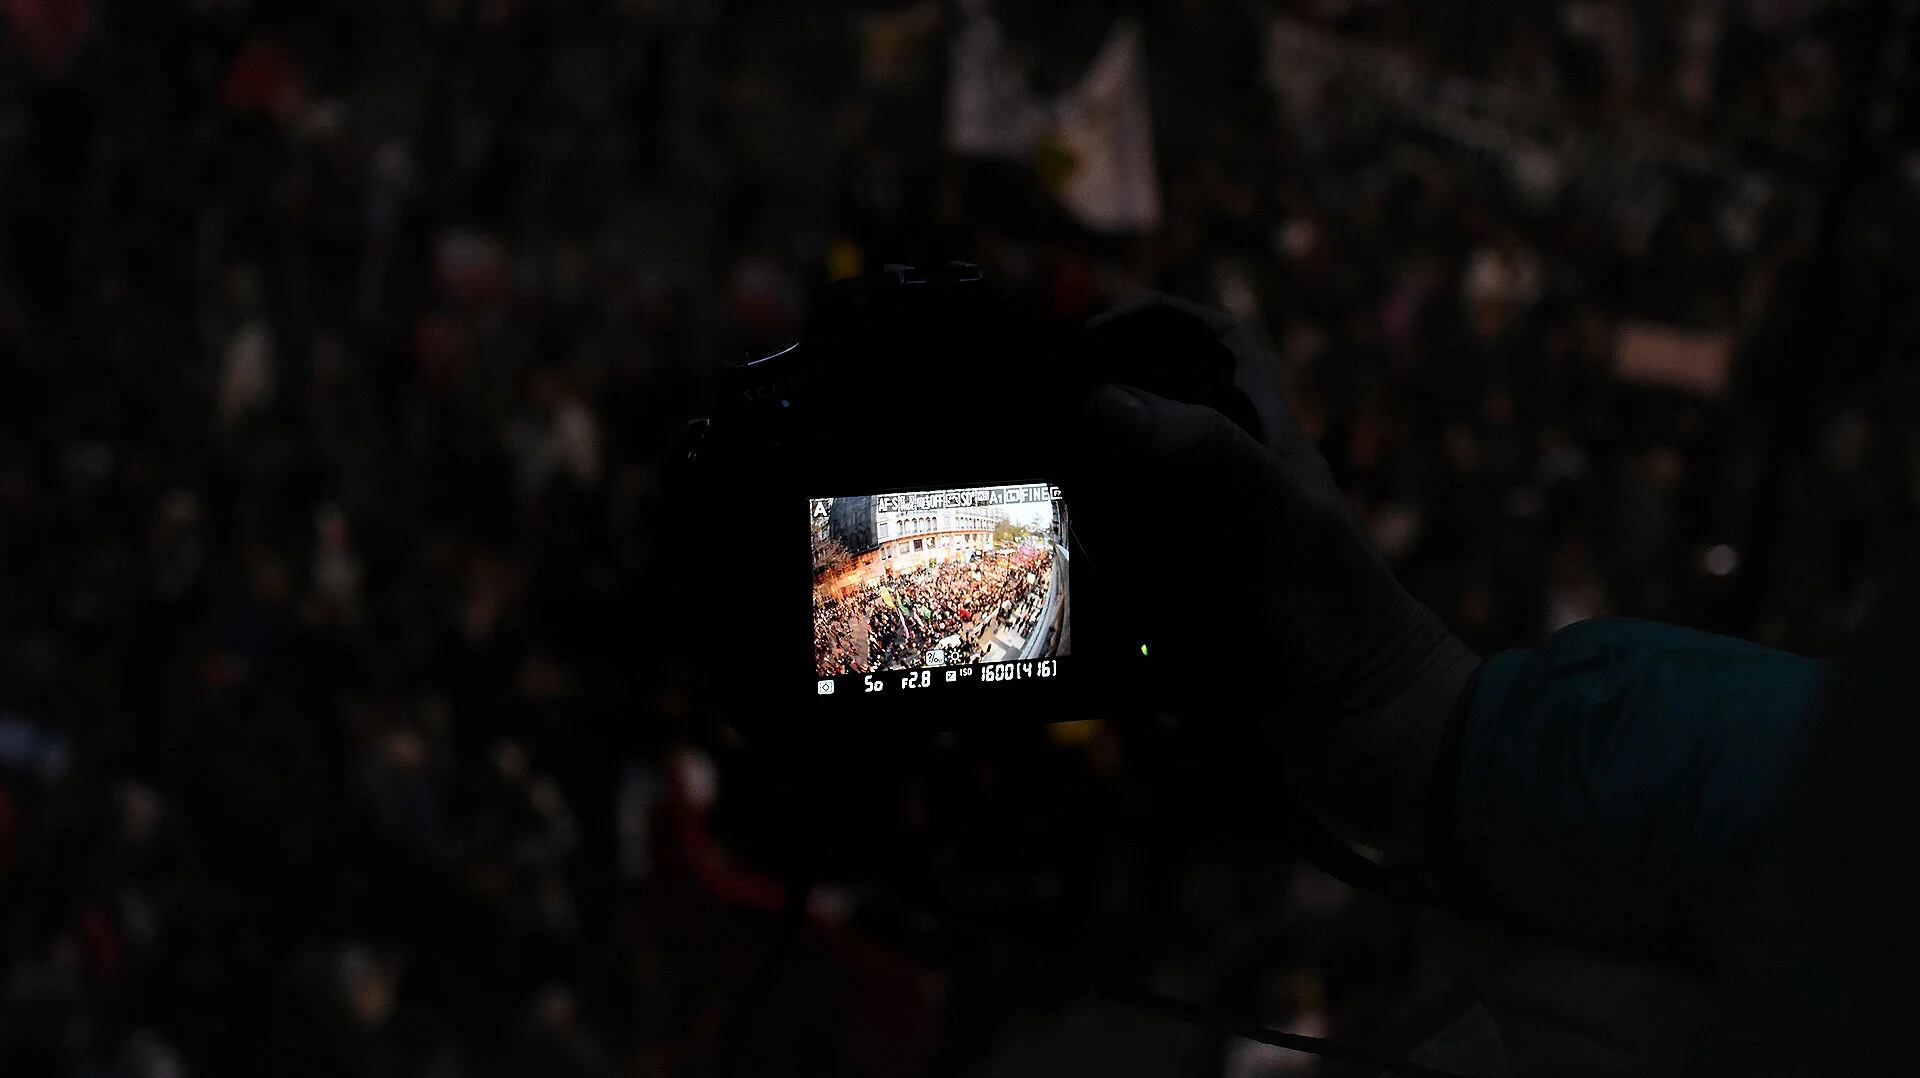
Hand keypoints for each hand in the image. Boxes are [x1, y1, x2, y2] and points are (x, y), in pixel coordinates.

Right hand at [1072, 301, 1477, 854]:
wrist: (1384, 746)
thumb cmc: (1345, 624)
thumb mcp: (1278, 523)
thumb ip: (1204, 454)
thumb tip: (1106, 402)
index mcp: (1269, 449)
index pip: (1216, 348)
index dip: (1157, 320)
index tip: (1082, 332)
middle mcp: (1238, 495)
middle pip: (1160, 419)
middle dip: (1096, 412)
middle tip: (1023, 424)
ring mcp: (1217, 560)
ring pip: (1136, 504)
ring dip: (1085, 500)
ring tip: (1024, 502)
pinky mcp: (1198, 623)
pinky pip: (1130, 587)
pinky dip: (1093, 582)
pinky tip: (1055, 589)